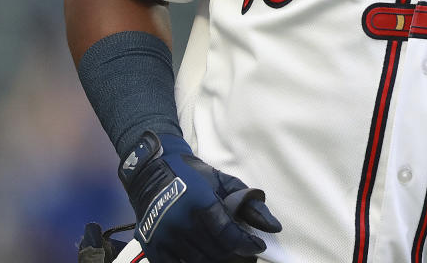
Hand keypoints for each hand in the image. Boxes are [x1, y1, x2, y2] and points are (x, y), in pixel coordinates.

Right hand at [118, 131, 281, 262]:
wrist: (152, 174)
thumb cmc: (192, 176)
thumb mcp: (223, 182)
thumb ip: (249, 203)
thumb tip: (273, 227)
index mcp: (200, 202)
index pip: (228, 234)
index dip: (246, 244)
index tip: (258, 247)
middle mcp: (180, 222)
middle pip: (216, 252)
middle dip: (236, 254)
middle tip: (246, 252)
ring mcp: (165, 237)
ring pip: (199, 262)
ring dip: (218, 261)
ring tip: (229, 255)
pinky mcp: (154, 248)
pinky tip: (206, 257)